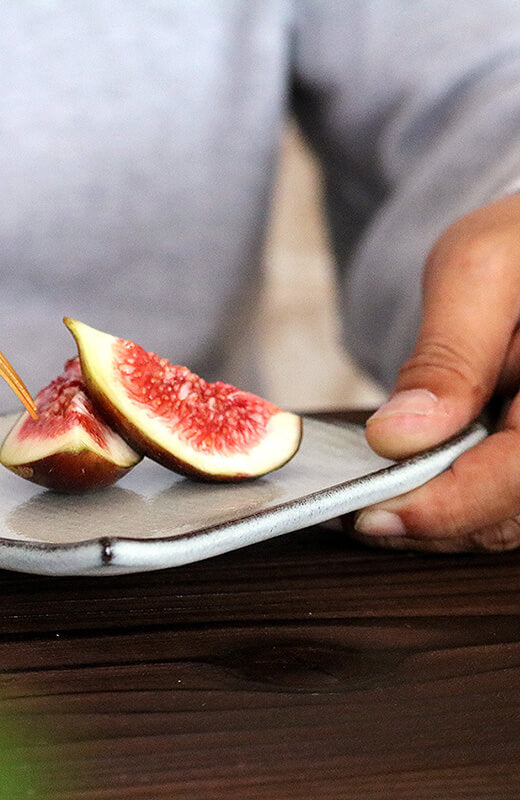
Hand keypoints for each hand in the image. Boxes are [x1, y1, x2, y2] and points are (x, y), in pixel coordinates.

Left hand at [353, 192, 519, 551]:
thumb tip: (398, 439)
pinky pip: (496, 502)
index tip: (371, 515)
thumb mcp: (479, 276)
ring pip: (500, 521)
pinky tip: (395, 488)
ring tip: (359, 503)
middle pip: (506, 515)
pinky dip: (443, 505)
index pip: (518, 476)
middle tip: (346, 515)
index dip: (446, 507)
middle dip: (424, 521)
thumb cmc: (519, 244)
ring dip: (428, 522)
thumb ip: (446, 359)